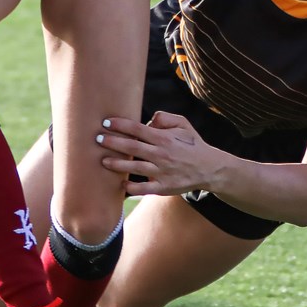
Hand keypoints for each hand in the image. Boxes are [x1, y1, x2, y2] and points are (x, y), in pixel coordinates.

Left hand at [97, 110, 222, 196]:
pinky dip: (131, 188)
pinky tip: (120, 185)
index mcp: (164, 138)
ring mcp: (161, 172)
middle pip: (132, 147)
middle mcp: (161, 154)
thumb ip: (165, 118)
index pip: (137, 129)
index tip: (106, 123)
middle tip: (97, 139)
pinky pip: (143, 189)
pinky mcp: (163, 187)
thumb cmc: (191, 144)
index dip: (120, 125)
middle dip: (112, 142)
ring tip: (102, 161)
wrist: (209, 168)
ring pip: (134, 168)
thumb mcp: (183, 124)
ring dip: (116, 165)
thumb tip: (148, 119)